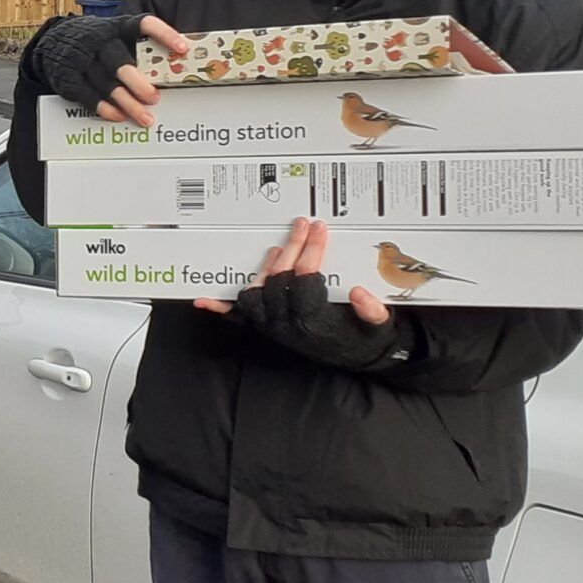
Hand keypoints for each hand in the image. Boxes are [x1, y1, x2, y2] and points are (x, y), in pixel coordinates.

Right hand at [37, 13, 190, 129]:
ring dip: (127, 104)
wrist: (54, 40)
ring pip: (106, 85)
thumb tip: (174, 69)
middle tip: (154, 98)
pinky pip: (88, 96)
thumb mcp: (116, 34)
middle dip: (138, 83)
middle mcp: (100, 41)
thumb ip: (139, 48)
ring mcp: (83, 60)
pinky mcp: (70, 77)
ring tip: (144, 117)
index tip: (183, 49)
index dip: (165, 35)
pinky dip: (105, 108)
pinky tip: (119, 116)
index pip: (144, 24)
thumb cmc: (98, 41)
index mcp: (118, 27)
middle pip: (119, 62)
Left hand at [194, 217, 392, 325]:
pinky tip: (202, 301)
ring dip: (266, 268)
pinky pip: (238, 319)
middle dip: (293, 248)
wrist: (361, 357)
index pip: (304, 280)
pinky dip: (220, 309)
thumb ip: (373, 312)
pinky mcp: (266, 329)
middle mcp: (287, 326)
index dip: (311, 253)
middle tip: (303, 225)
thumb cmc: (367, 337)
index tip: (319, 231)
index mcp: (313, 323)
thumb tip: (361, 294)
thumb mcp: (379, 326)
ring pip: (257, 293)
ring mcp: (272, 328)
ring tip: (280, 247)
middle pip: (280, 280)